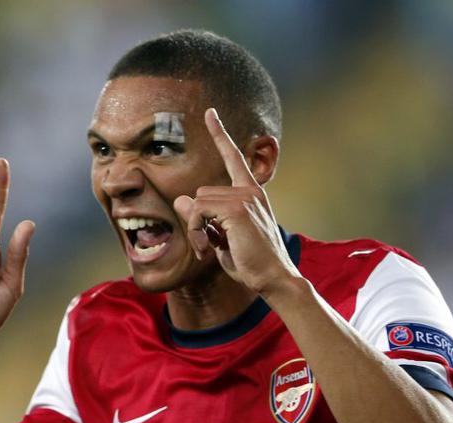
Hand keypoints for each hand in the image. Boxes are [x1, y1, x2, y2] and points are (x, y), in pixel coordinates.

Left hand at [173, 108, 298, 296]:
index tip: (210, 113)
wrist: (273, 278)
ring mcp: (245, 197)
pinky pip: (199, 211)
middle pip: (201, 192)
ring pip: (197, 202)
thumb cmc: (251, 263)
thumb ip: (202, 218)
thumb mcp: (220, 238)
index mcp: (250, 194)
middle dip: (196, 220)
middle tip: (205, 246)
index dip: (220, 134)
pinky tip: (207, 250)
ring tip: (208, 249)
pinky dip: (195, 231)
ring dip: (195, 228)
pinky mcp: (237, 208)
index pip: (233, 158)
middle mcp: (250, 190)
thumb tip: (179, 199)